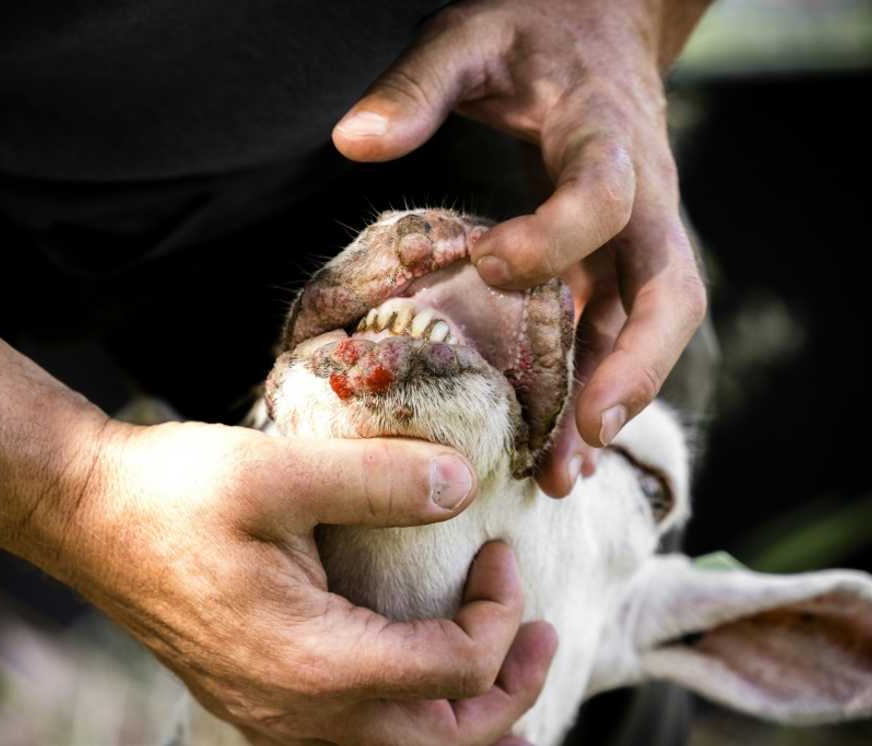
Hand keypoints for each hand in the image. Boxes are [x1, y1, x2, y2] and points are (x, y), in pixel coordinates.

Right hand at [58, 420, 555, 743]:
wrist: (88, 518)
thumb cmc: (173, 494)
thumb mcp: (278, 472)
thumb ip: (380, 479)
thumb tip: (464, 483)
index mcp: (316, 663)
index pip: (453, 670)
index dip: (498, 613)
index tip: (495, 549)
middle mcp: (299, 714)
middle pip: (443, 744)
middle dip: (510, 692)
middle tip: (539, 632)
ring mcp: (275, 718)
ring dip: (466, 720)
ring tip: (501, 667)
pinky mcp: (259, 703)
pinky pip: (358, 743)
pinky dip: (413, 723)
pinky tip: (419, 677)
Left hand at [332, 0, 709, 496]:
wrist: (596, 26)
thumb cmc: (530, 30)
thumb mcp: (468, 36)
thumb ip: (418, 85)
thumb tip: (353, 142)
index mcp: (606, 134)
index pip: (606, 193)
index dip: (558, 235)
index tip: (491, 263)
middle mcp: (642, 196)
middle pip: (670, 289)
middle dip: (636, 363)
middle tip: (589, 429)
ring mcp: (638, 236)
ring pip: (650, 329)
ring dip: (615, 401)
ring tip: (563, 475)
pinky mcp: (618, 261)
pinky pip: (618, 333)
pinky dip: (593, 388)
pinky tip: (556, 447)